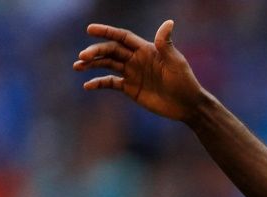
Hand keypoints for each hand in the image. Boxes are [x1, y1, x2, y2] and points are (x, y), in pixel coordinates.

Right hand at [74, 20, 206, 122]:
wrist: (188, 105)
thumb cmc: (185, 82)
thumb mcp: (176, 62)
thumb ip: (166, 44)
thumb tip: (169, 22)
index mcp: (145, 49)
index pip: (122, 37)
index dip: (107, 32)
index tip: (90, 29)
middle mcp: (136, 59)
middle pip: (111, 50)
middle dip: (96, 51)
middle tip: (83, 56)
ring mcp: (132, 73)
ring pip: (107, 64)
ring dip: (92, 64)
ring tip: (78, 66)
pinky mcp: (130, 88)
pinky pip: (110, 83)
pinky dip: (98, 83)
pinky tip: (88, 85)